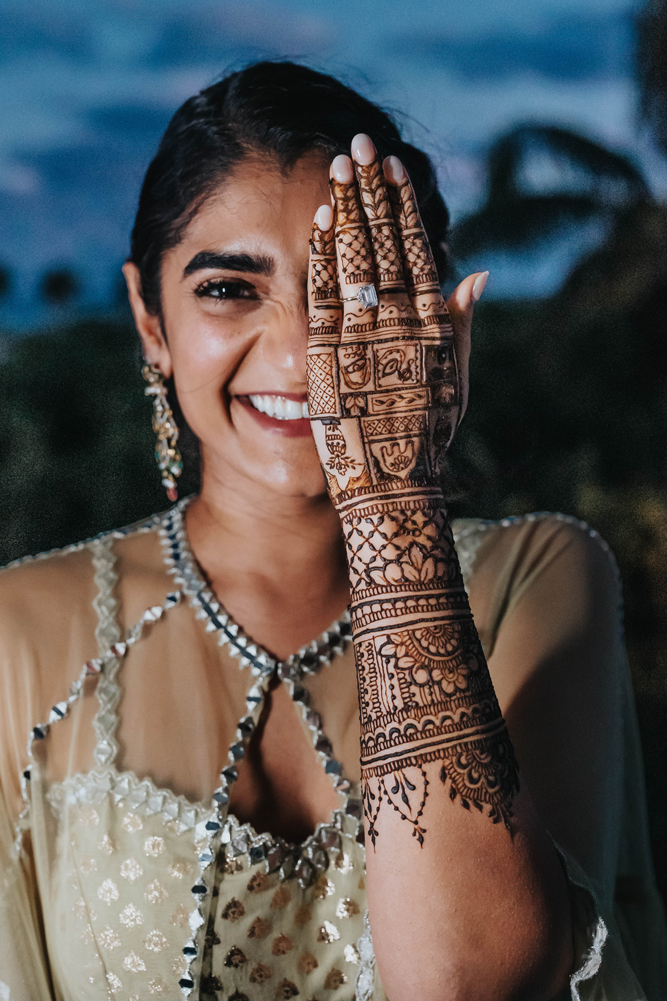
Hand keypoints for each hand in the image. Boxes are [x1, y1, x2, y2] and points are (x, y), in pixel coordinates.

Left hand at [307, 133, 485, 504]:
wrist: (389, 487)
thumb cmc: (425, 438)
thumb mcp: (455, 383)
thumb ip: (462, 326)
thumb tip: (474, 273)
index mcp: (431, 329)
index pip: (414, 253)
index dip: (403, 208)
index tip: (393, 169)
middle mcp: (398, 328)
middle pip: (382, 246)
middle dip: (371, 193)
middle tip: (360, 144)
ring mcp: (360, 342)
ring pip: (353, 263)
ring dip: (345, 211)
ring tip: (339, 167)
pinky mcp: (326, 361)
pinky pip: (323, 299)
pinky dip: (321, 259)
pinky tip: (318, 222)